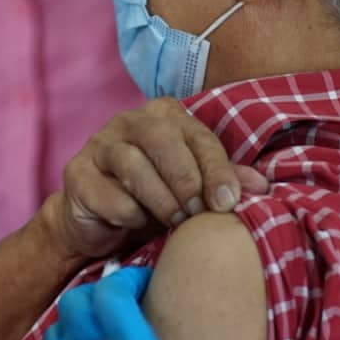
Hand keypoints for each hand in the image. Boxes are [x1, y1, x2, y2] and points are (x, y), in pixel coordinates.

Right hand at [48, 98, 267, 259]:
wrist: (99, 222)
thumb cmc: (155, 200)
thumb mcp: (194, 189)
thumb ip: (224, 180)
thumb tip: (262, 185)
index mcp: (165, 116)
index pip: (199, 137)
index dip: (217, 171)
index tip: (228, 202)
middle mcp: (130, 121)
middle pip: (164, 142)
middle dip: (187, 182)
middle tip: (197, 214)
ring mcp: (99, 144)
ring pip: (134, 166)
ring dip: (160, 201)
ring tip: (174, 223)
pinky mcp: (77, 173)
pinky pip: (107, 193)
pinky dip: (127, 213)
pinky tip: (135, 224)